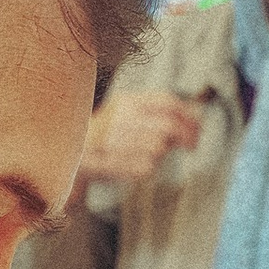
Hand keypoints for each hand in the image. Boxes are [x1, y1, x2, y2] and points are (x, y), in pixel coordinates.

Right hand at [78, 94, 202, 187]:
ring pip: (158, 148)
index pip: (167, 103)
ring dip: (162, 152)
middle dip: (186, 136)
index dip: (188, 115)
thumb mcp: (125, 111)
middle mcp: (120, 118)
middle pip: (168, 127)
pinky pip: (146, 167)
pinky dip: (147, 167)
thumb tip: (193, 114)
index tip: (198, 126)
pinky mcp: (112, 163)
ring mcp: (115, 142)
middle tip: (192, 144)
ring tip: (152, 152)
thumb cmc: (106, 133)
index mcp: (126, 101)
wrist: (70, 154)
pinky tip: (135, 163)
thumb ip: (155, 110)